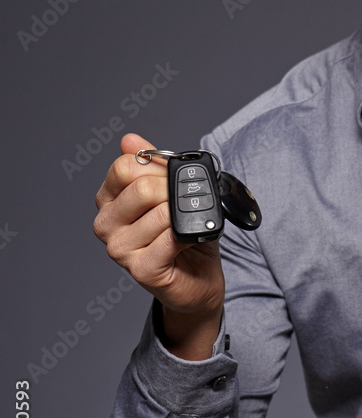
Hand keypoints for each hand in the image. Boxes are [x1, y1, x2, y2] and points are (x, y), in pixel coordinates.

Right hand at [93, 133, 224, 357]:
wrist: (199, 279)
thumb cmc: (185, 235)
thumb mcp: (171, 192)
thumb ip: (153, 165)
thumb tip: (129, 139)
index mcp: (110, 200)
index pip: (124, 167)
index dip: (158, 169)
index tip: (173, 181)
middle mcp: (107, 224)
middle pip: (142, 188)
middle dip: (175, 192)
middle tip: (186, 206)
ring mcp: (120, 249)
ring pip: (161, 212)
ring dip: (185, 216)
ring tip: (187, 227)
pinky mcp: (140, 269)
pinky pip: (170, 238)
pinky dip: (189, 235)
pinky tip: (190, 241)